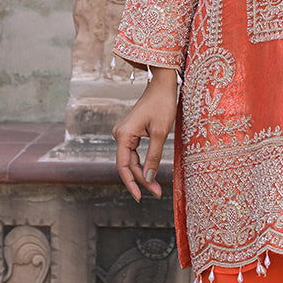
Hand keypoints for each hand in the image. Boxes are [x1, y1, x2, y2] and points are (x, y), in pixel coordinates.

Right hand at [112, 66, 177, 201]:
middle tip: (157, 193)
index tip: (141, 197)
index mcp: (123, 135)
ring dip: (142, 173)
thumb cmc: (162, 104)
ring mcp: (123, 133)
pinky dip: (142, 163)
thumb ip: (153, 156)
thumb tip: (148, 179)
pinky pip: (133, 152)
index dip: (133, 183)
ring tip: (156, 187)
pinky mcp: (131, 132)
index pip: (124, 166)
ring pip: (130, 160)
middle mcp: (119, 134)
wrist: (162, 84)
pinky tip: (150, 173)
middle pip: (127, 165)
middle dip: (140, 180)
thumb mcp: (160, 133)